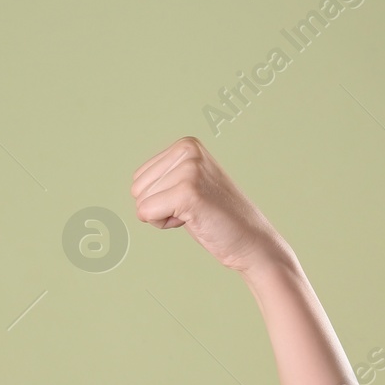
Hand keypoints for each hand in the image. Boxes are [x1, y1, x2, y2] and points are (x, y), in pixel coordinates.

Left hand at [129, 136, 294, 273]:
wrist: (250, 240)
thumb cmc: (215, 216)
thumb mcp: (188, 183)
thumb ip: (165, 176)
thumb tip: (135, 185)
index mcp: (186, 144)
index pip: (139, 178)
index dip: (159, 197)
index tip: (190, 200)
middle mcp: (187, 150)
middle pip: (137, 189)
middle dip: (159, 207)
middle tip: (193, 209)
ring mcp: (189, 169)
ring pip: (141, 203)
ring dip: (164, 216)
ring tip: (195, 212)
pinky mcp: (187, 191)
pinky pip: (146, 213)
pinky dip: (165, 224)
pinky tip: (193, 219)